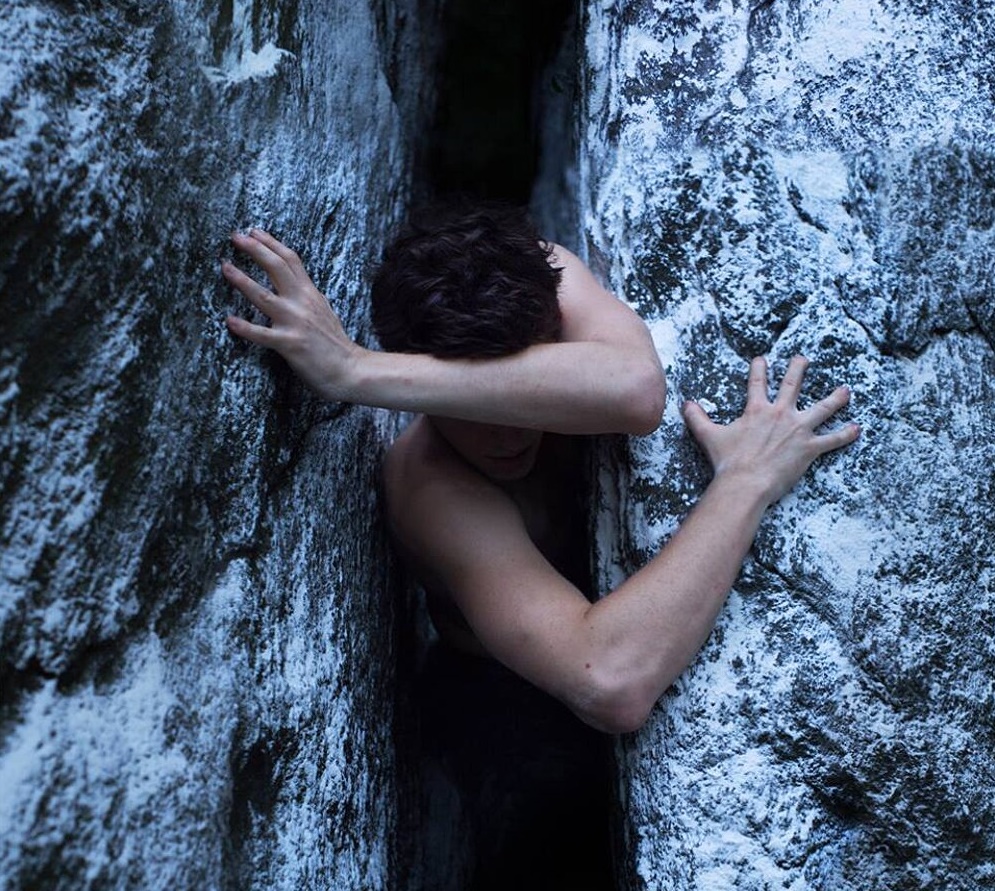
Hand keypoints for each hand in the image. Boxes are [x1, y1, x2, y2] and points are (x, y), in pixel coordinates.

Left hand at [223, 229, 361, 400]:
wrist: (350, 369)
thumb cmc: (334, 344)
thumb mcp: (323, 310)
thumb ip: (306, 295)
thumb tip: (293, 282)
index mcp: (310, 293)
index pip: (290, 260)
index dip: (270, 243)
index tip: (253, 231)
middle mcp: (302, 303)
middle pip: (277, 267)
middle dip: (255, 249)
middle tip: (235, 236)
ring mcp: (295, 323)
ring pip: (263, 296)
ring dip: (242, 280)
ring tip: (225, 267)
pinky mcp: (290, 344)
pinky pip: (262, 335)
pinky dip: (245, 327)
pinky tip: (230, 321)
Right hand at [683, 356, 859, 504]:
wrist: (746, 483)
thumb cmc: (728, 461)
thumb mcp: (708, 436)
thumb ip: (697, 418)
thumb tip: (686, 404)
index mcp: (757, 410)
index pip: (758, 382)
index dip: (760, 369)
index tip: (763, 359)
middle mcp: (780, 414)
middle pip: (793, 385)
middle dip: (798, 369)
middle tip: (803, 359)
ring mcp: (798, 430)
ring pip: (822, 408)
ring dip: (835, 399)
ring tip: (845, 391)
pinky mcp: (810, 448)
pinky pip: (832, 439)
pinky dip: (845, 434)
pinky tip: (856, 428)